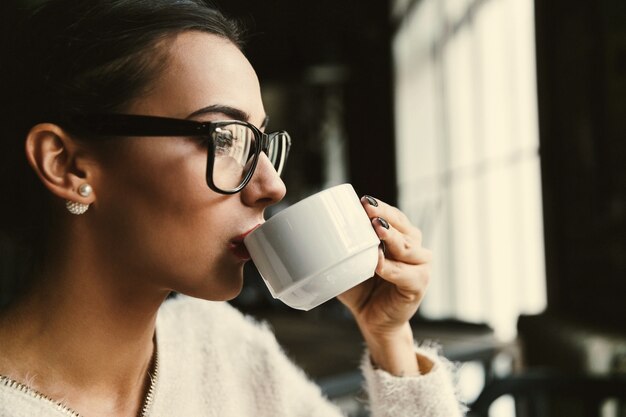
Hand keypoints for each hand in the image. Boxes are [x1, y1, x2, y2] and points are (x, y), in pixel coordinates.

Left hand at [338, 195, 432, 374]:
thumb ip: (341, 248)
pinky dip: (393, 269)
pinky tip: (379, 264)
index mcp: (400, 239)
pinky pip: (408, 275)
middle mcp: (415, 250)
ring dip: (392, 238)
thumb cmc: (362, 289)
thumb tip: (310, 231)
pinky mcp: (418, 286)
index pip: (395, 217)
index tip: (364, 201)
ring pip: (409, 248)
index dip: (382, 208)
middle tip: (368, 210)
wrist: (373, 320)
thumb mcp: (350, 263)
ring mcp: (420, 267)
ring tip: (376, 230)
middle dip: (387, 217)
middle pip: (404, 228)